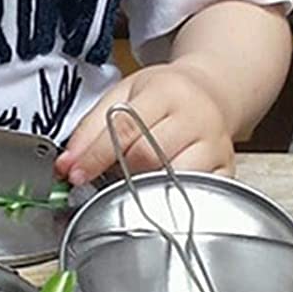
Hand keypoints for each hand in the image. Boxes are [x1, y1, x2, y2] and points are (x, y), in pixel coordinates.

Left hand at [54, 62, 235, 186]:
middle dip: (118, 172)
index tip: (74, 174)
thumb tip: (66, 165)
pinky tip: (158, 194)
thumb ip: (91, 127)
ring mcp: (216, 145)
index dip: (95, 155)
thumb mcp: (124, 94)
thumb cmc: (164, 95)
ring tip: (133, 184)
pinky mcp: (226, 169)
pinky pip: (198, 194)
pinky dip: (173, 200)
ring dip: (145, 188)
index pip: (124, 127)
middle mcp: (196, 117)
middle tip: (105, 178)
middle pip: (148, 155)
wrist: (212, 92)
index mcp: (167, 91)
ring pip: (173, 179)